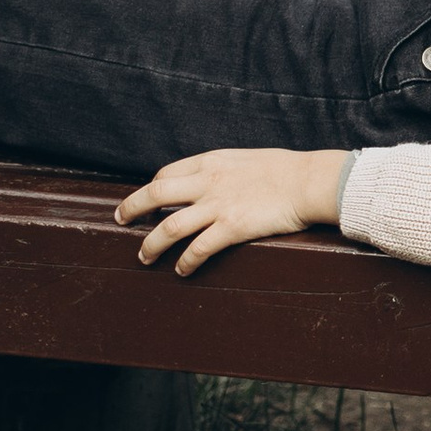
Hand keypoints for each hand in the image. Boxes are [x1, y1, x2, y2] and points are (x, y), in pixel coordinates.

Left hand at [115, 146, 347, 273]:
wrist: (309, 181)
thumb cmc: (286, 170)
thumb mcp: (246, 159)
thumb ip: (224, 171)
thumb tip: (213, 182)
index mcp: (211, 162)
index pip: (166, 174)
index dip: (151, 189)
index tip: (147, 202)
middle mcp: (207, 182)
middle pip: (155, 193)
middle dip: (131, 209)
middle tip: (120, 221)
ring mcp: (218, 205)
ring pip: (168, 227)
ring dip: (150, 245)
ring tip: (144, 258)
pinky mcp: (232, 227)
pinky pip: (198, 249)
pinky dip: (184, 262)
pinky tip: (182, 270)